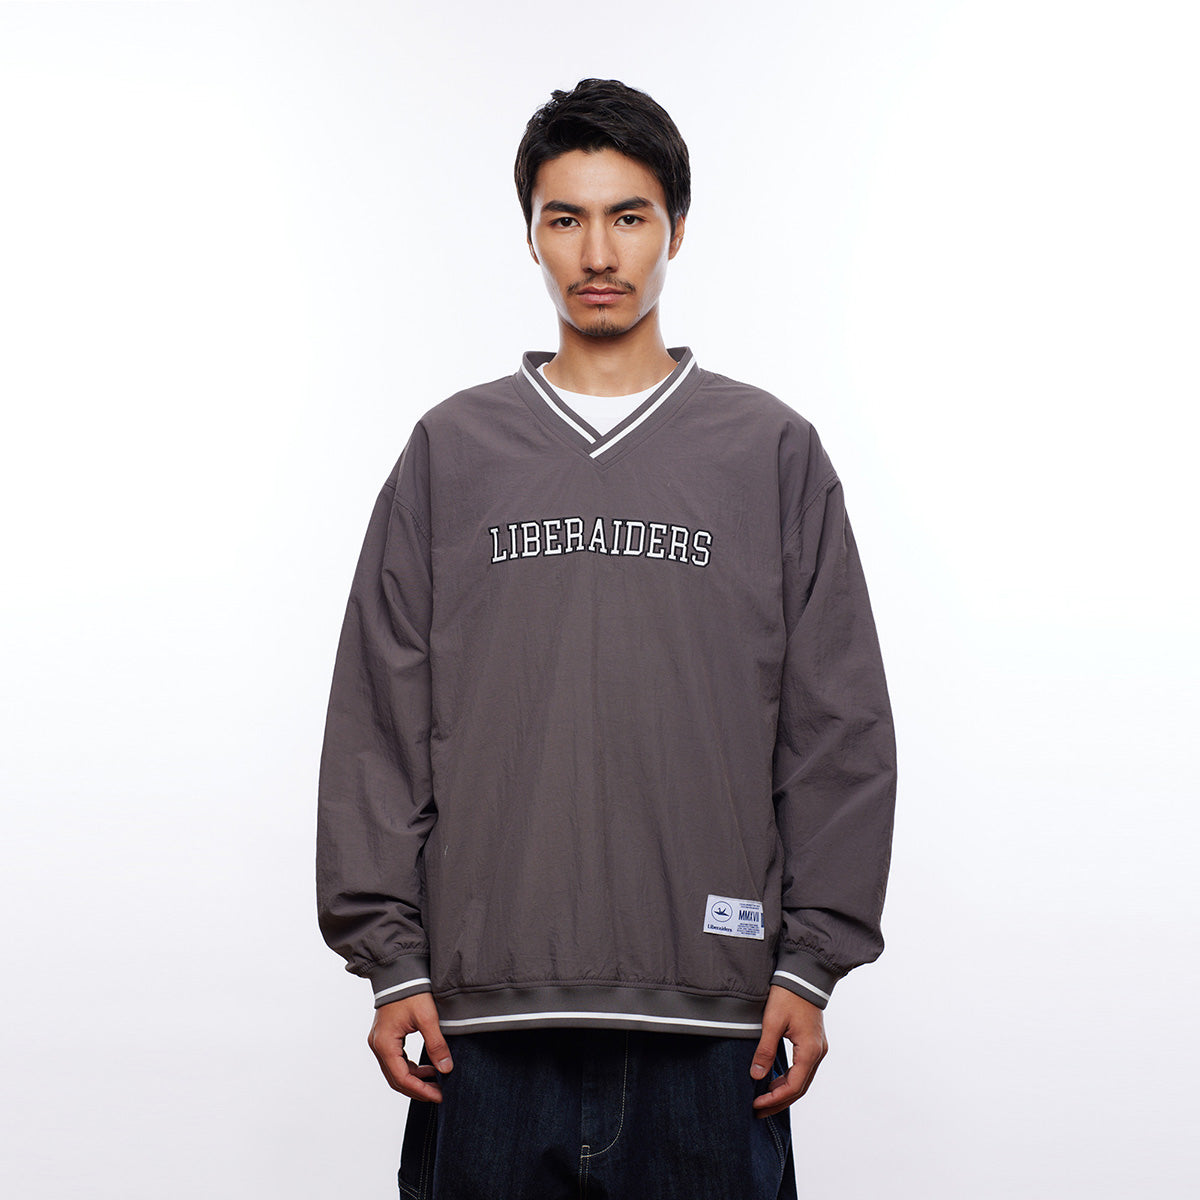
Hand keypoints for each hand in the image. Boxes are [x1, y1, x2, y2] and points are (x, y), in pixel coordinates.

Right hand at [367, 992, 453, 1102]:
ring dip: (414, 1079)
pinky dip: (410, 1068)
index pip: (401, 1078)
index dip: (420, 1090)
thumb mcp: (427, 1018)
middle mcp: (377, 1045)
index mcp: (385, 1044)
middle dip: (417, 1089)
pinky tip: (428, 1067)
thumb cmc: (411, 991)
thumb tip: (446, 1069)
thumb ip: (436, 1044)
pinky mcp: (384, 1037)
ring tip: (436, 1081)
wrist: (400, 971)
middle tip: (438, 1094)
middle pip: (395, 1079)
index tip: (438, 1096)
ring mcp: (379, 1041)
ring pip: (395, 1071)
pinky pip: (395, 1060)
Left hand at [749, 984, 828, 1117]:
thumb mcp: (772, 1021)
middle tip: (758, 1111)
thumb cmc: (788, 995)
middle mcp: (818, 1053)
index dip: (774, 1099)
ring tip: (763, 1101)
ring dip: (784, 1092)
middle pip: (800, 1088)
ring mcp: (818, 1048)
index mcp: (810, 1051)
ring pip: (802, 1080)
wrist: (803, 975)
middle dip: (778, 1101)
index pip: (793, 1086)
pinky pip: (803, 1069)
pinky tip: (774, 1082)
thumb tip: (756, 1076)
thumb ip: (765, 1050)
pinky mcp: (814, 1043)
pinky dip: (789, 1080)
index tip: (756, 1105)